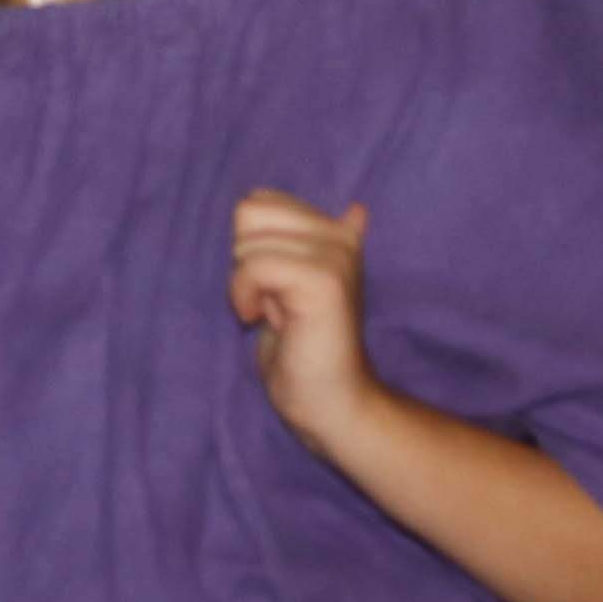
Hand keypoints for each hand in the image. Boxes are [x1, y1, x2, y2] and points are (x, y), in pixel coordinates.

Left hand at [228, 191, 391, 454]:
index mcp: (335, 231)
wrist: (331, 401)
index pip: (261, 200)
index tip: (270, 285)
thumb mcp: (293, 286)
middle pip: (250, 211)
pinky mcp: (323, 280)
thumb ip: (302, 244)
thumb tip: (357, 210)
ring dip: (245, 284)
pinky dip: (245, 296)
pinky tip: (265, 320)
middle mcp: (340, 235)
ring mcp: (335, 255)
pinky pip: (253, 266)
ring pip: (248, 241)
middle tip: (272, 300)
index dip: (248, 245)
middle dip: (244, 260)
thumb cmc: (302, 349)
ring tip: (275, 313)